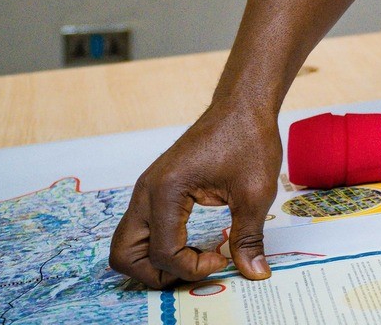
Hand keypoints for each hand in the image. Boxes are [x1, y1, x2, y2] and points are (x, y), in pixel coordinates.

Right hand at [109, 103, 281, 288]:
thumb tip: (254, 272)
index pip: (162, 252)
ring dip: (154, 263)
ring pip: (128, 244)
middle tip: (196, 267)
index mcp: (166, 190)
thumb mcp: (256, 193)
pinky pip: (142, 229)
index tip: (222, 258)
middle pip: (124, 255)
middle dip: (157, 274)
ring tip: (193, 259)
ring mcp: (146, 191)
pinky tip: (193, 244)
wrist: (242, 107)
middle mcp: (146, 192)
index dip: (192, 267)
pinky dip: (158, 246)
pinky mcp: (154, 191)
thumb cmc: (249, 140)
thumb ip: (248, 237)